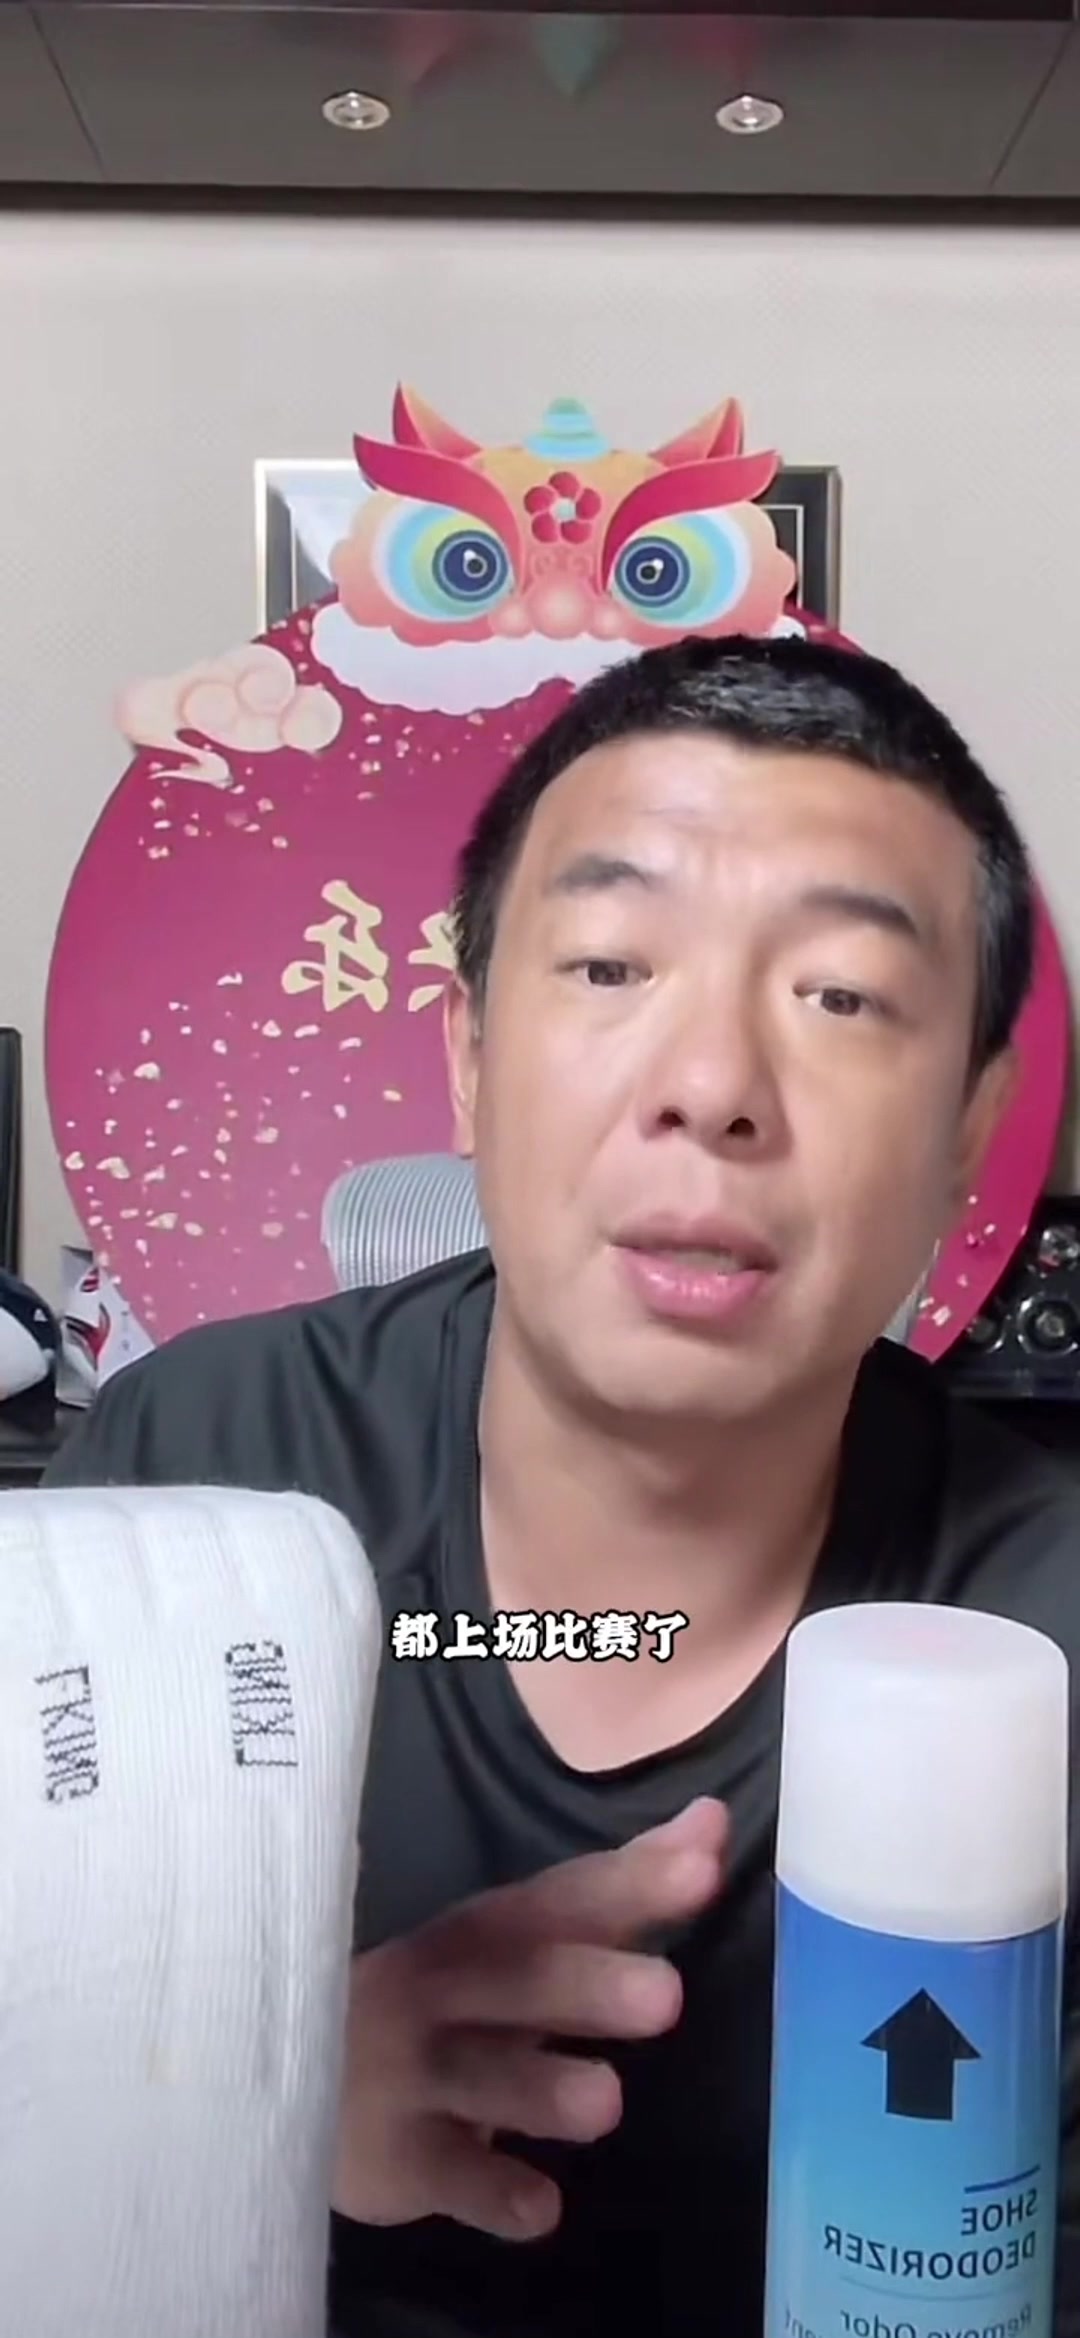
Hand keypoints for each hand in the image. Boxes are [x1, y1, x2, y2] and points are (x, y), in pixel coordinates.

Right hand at [331, 1796, 726, 2242]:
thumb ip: (616, 1891)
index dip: (628, 1882)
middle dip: (588, 1985)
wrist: (298, 2066)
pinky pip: (446, 2175)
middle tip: (667, 1996)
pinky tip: (539, 2211)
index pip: (561, 1898)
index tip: (704, 1868)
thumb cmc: (444, 2001)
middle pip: (518, 1979)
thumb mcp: (518, 1940)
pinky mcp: (395, 2156)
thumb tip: (711, 1822)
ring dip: (539, 2089)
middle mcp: (448, 1988)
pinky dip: (489, 2192)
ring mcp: (414, 2072)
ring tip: (605, 2102)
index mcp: (486, 1930)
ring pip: (479, 2077)